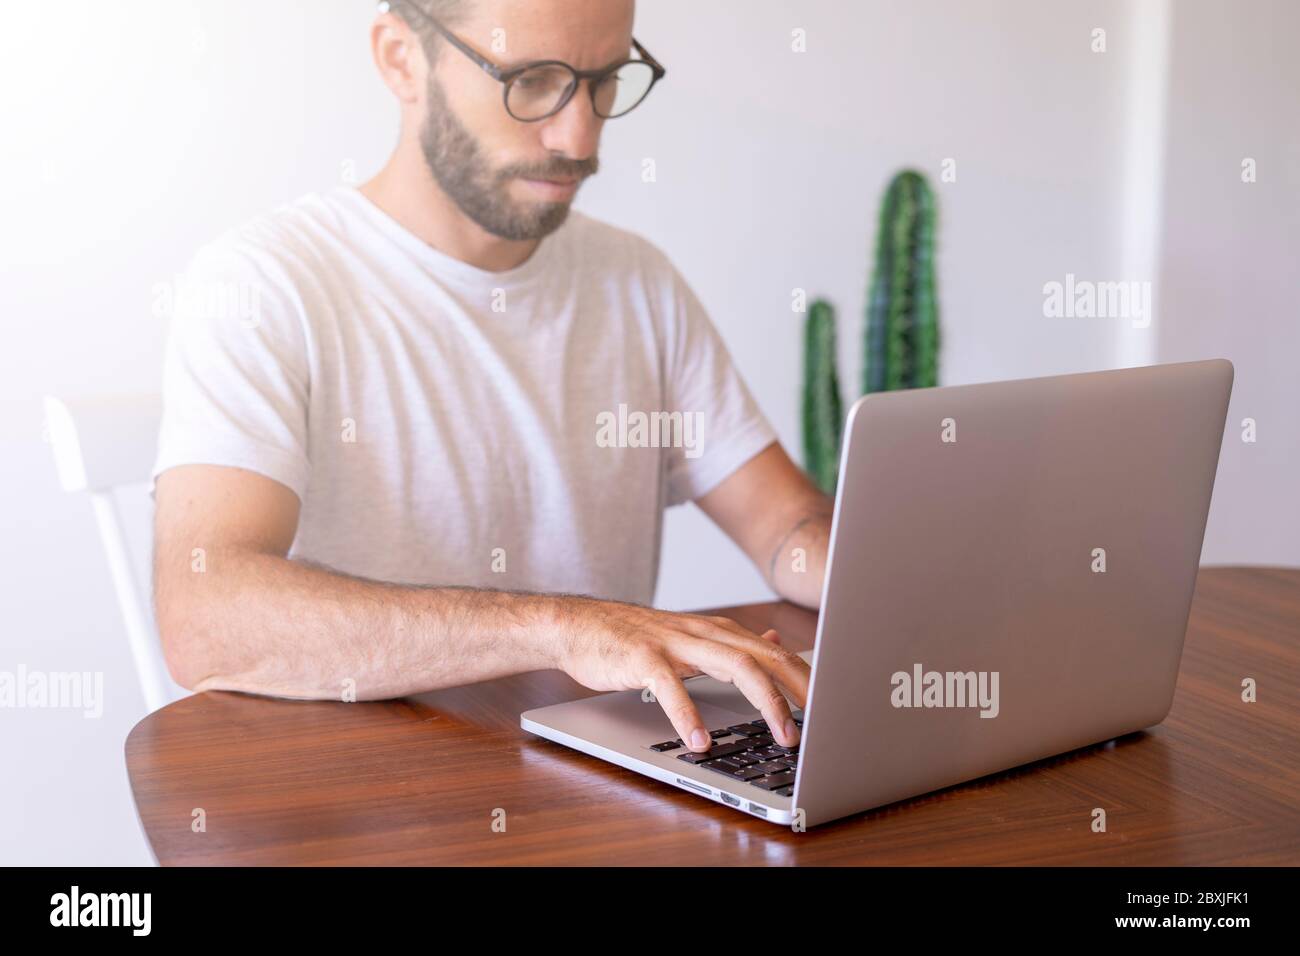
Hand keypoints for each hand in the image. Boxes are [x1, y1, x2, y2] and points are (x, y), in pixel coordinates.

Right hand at [553, 599, 810, 751]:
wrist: (578, 625)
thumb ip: (733, 643)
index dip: (809, 677)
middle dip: (801, 690)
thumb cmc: (634, 639)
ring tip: (784, 735)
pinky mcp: (643, 657)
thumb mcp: (691, 636)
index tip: (835, 704)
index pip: (775, 652)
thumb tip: (775, 642)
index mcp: (719, 631)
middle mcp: (704, 632)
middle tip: (824, 723)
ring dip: (766, 702)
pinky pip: (672, 688)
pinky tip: (701, 743)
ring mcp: (675, 643)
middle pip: (766, 657)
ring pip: (735, 665)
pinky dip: (689, 717)